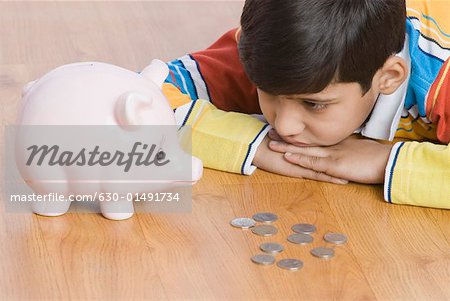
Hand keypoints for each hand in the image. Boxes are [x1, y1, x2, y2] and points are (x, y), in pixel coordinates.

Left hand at [268, 133, 393, 183]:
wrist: (390, 162)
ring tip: (271, 142)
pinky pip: (313, 162)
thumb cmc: (379, 158)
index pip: (314, 137)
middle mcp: (332, 145)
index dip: (298, 134)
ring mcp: (332, 154)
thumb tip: (344, 153)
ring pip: (304, 150)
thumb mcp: (361, 151)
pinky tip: (288, 156)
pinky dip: (300, 159)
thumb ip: (350, 150)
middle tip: (269, 131)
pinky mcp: (335, 165)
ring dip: (287, 146)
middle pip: (305, 140)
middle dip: (286, 137)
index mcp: (338, 142)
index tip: (285, 130)